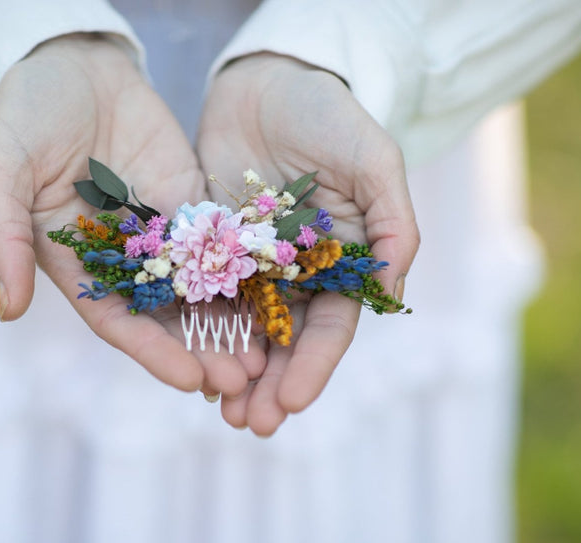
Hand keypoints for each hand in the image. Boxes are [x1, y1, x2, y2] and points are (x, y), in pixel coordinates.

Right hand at [0, 34, 263, 395]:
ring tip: (267, 358)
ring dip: (231, 325)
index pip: (117, 321)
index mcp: (76, 264)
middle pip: (166, 317)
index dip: (153, 353)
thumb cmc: (27, 114)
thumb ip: (2, 235)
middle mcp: (122, 260)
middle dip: (202, 351)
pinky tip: (277, 299)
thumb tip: (7, 311)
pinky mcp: (191, 205)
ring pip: (200, 289)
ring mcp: (160, 234)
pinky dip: (247, 275)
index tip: (190, 381)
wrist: (73, 62)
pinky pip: (223, 244)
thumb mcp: (2, 168)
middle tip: (241, 383)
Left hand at [197, 53, 419, 434]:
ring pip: (242, 331)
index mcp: (342, 263)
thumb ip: (392, 223)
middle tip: (249, 425)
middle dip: (269, 386)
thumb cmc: (330, 116)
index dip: (312, 367)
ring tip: (218, 410)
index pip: (330, 327)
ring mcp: (251, 264)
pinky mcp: (209, 248)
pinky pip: (201, 296)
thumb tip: (395, 293)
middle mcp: (297, 274)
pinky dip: (197, 332)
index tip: (292, 403)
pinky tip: (185, 363)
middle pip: (284, 342)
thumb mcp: (372, 160)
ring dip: (232, 372)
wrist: (269, 80)